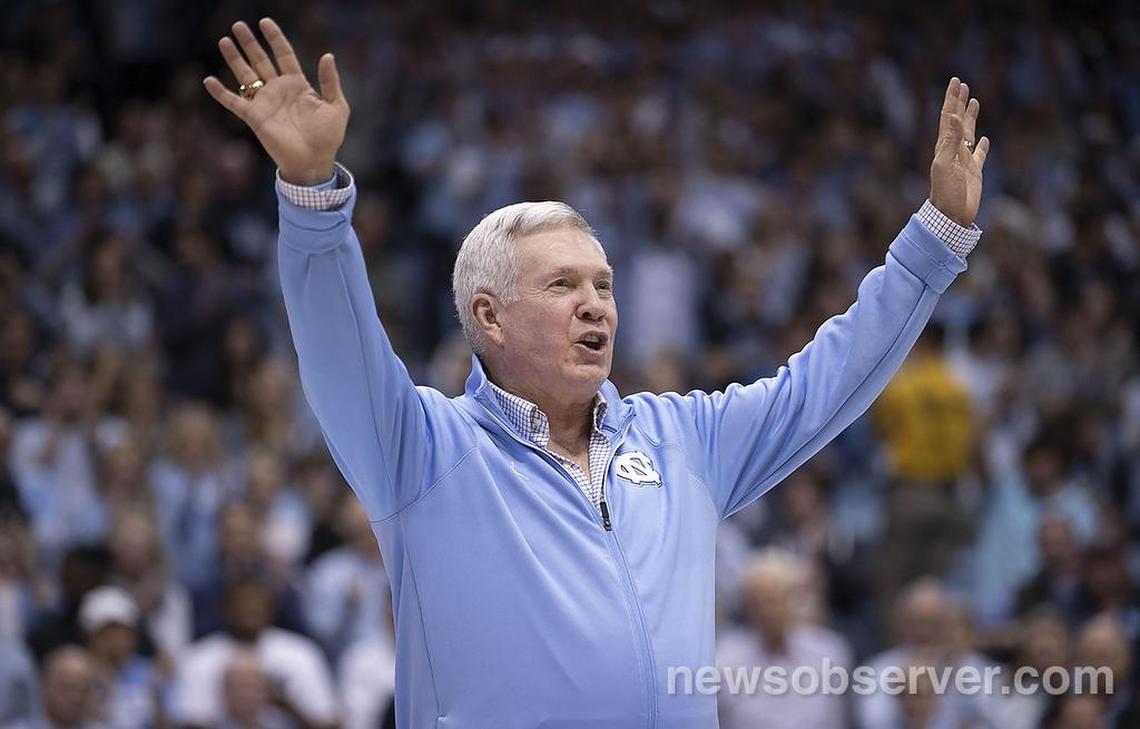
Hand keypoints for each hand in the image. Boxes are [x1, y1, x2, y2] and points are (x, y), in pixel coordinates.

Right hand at [203, 18, 348, 184]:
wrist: (314, 162)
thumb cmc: (328, 137)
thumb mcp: (337, 107)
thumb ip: (331, 81)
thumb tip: (327, 55)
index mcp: (298, 84)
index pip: (284, 55)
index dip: (275, 38)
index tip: (265, 22)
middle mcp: (278, 90)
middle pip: (261, 60)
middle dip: (250, 43)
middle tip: (238, 25)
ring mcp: (265, 102)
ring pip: (246, 75)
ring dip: (235, 58)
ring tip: (225, 40)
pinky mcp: (254, 117)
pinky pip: (234, 102)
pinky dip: (220, 93)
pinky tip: (208, 80)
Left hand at [929, 77, 989, 226]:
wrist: (951, 217)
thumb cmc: (946, 193)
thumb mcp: (946, 165)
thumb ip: (950, 141)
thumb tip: (953, 116)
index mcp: (944, 146)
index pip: (948, 117)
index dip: (951, 99)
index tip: (955, 81)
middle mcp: (953, 150)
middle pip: (957, 120)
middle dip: (959, 102)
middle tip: (962, 84)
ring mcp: (964, 160)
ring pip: (968, 133)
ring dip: (970, 117)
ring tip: (974, 101)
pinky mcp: (974, 172)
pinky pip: (979, 154)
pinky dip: (981, 145)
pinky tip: (983, 139)